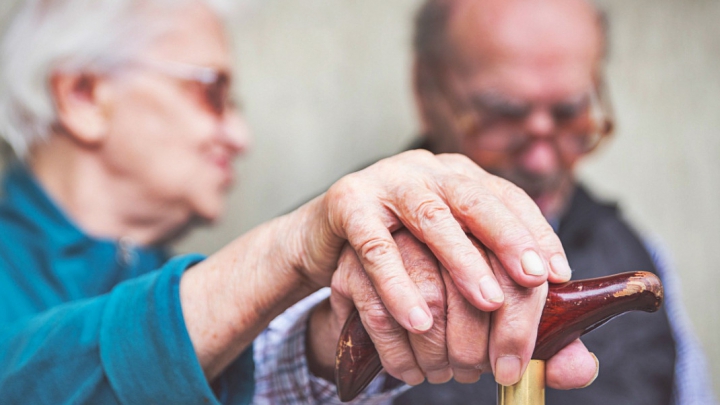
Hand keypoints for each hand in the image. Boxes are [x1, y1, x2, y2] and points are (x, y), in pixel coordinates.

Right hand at [298, 150, 571, 335]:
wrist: (325, 239)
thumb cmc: (399, 257)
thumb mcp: (449, 271)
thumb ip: (511, 316)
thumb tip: (578, 368)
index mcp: (459, 178)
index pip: (508, 198)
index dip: (536, 233)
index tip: (557, 275)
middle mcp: (428, 171)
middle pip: (475, 198)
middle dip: (508, 238)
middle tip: (534, 280)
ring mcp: (387, 182)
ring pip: (430, 216)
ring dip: (461, 260)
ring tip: (488, 302)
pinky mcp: (348, 203)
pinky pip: (375, 246)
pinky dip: (398, 284)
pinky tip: (420, 319)